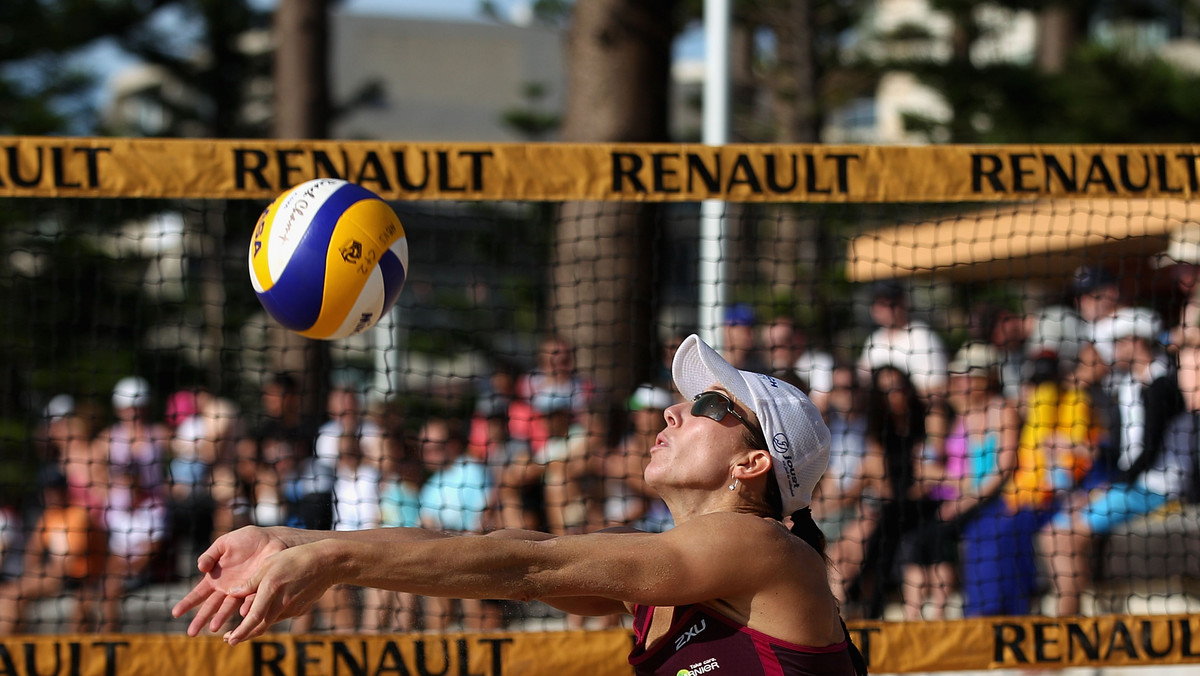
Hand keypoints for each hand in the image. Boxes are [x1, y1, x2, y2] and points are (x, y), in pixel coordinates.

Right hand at [171, 526, 287, 635]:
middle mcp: (227, 588)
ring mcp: (242, 591)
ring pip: (229, 608)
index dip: (187, 603)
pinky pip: (251, 600)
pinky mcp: (257, 590)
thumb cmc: (246, 540)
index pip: (198, 593)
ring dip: (221, 617)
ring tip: (214, 628)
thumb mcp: (224, 544)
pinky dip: (246, 607)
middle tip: (191, 633)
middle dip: (200, 619)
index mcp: (215, 578)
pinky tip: (242, 613)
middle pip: (211, 606)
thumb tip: (200, 568)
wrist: (271, 539)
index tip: (175, 613)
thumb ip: (210, 555)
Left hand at [223, 542, 337, 645]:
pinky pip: (281, 616)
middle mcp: (282, 603)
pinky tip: (267, 610)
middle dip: (244, 635)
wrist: (327, 563)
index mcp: (271, 589)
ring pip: (270, 621)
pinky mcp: (300, 610)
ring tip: (245, 626)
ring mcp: (292, 608)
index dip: (241, 632)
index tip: (229, 639)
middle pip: (260, 627)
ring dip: (256, 626)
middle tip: (230, 640)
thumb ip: (251, 581)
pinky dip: (271, 617)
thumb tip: (232, 593)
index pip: (253, 618)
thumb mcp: (269, 563)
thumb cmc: (296, 558)